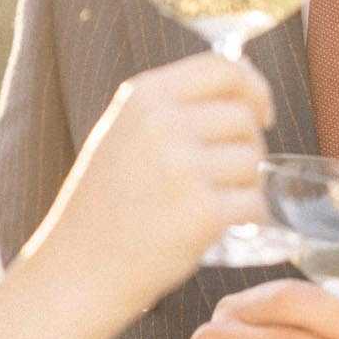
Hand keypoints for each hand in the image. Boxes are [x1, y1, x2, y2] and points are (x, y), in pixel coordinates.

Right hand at [32, 53, 273, 317]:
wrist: (77, 270)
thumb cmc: (105, 206)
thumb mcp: (124, 133)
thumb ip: (174, 106)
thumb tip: (246, 84)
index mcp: (144, 96)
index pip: (224, 68)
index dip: (253, 88)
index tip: (261, 113)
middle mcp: (163, 124)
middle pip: (243, 119)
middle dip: (245, 148)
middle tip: (221, 179)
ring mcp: (183, 167)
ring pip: (253, 162)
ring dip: (245, 185)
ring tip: (211, 204)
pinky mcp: (203, 212)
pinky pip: (255, 203)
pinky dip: (250, 218)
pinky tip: (224, 227)